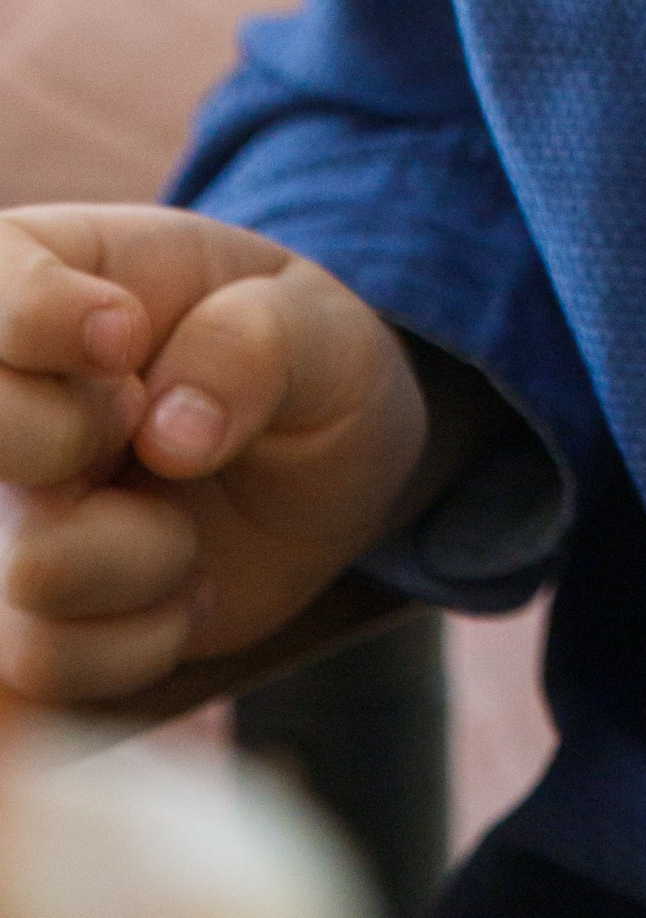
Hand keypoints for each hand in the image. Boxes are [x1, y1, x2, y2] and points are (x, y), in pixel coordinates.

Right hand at [0, 208, 429, 705]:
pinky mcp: (29, 615)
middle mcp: (9, 396)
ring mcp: (11, 511)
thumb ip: (255, 344)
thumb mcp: (321, 326)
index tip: (126, 336)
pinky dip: (143, 639)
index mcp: (58, 274)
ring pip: (29, 566)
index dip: (44, 319)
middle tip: (162, 427)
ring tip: (189, 524)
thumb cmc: (308, 362)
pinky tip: (184, 593)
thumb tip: (170, 433)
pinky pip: (47, 658)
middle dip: (80, 440)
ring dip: (147, 555)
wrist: (327, 473)